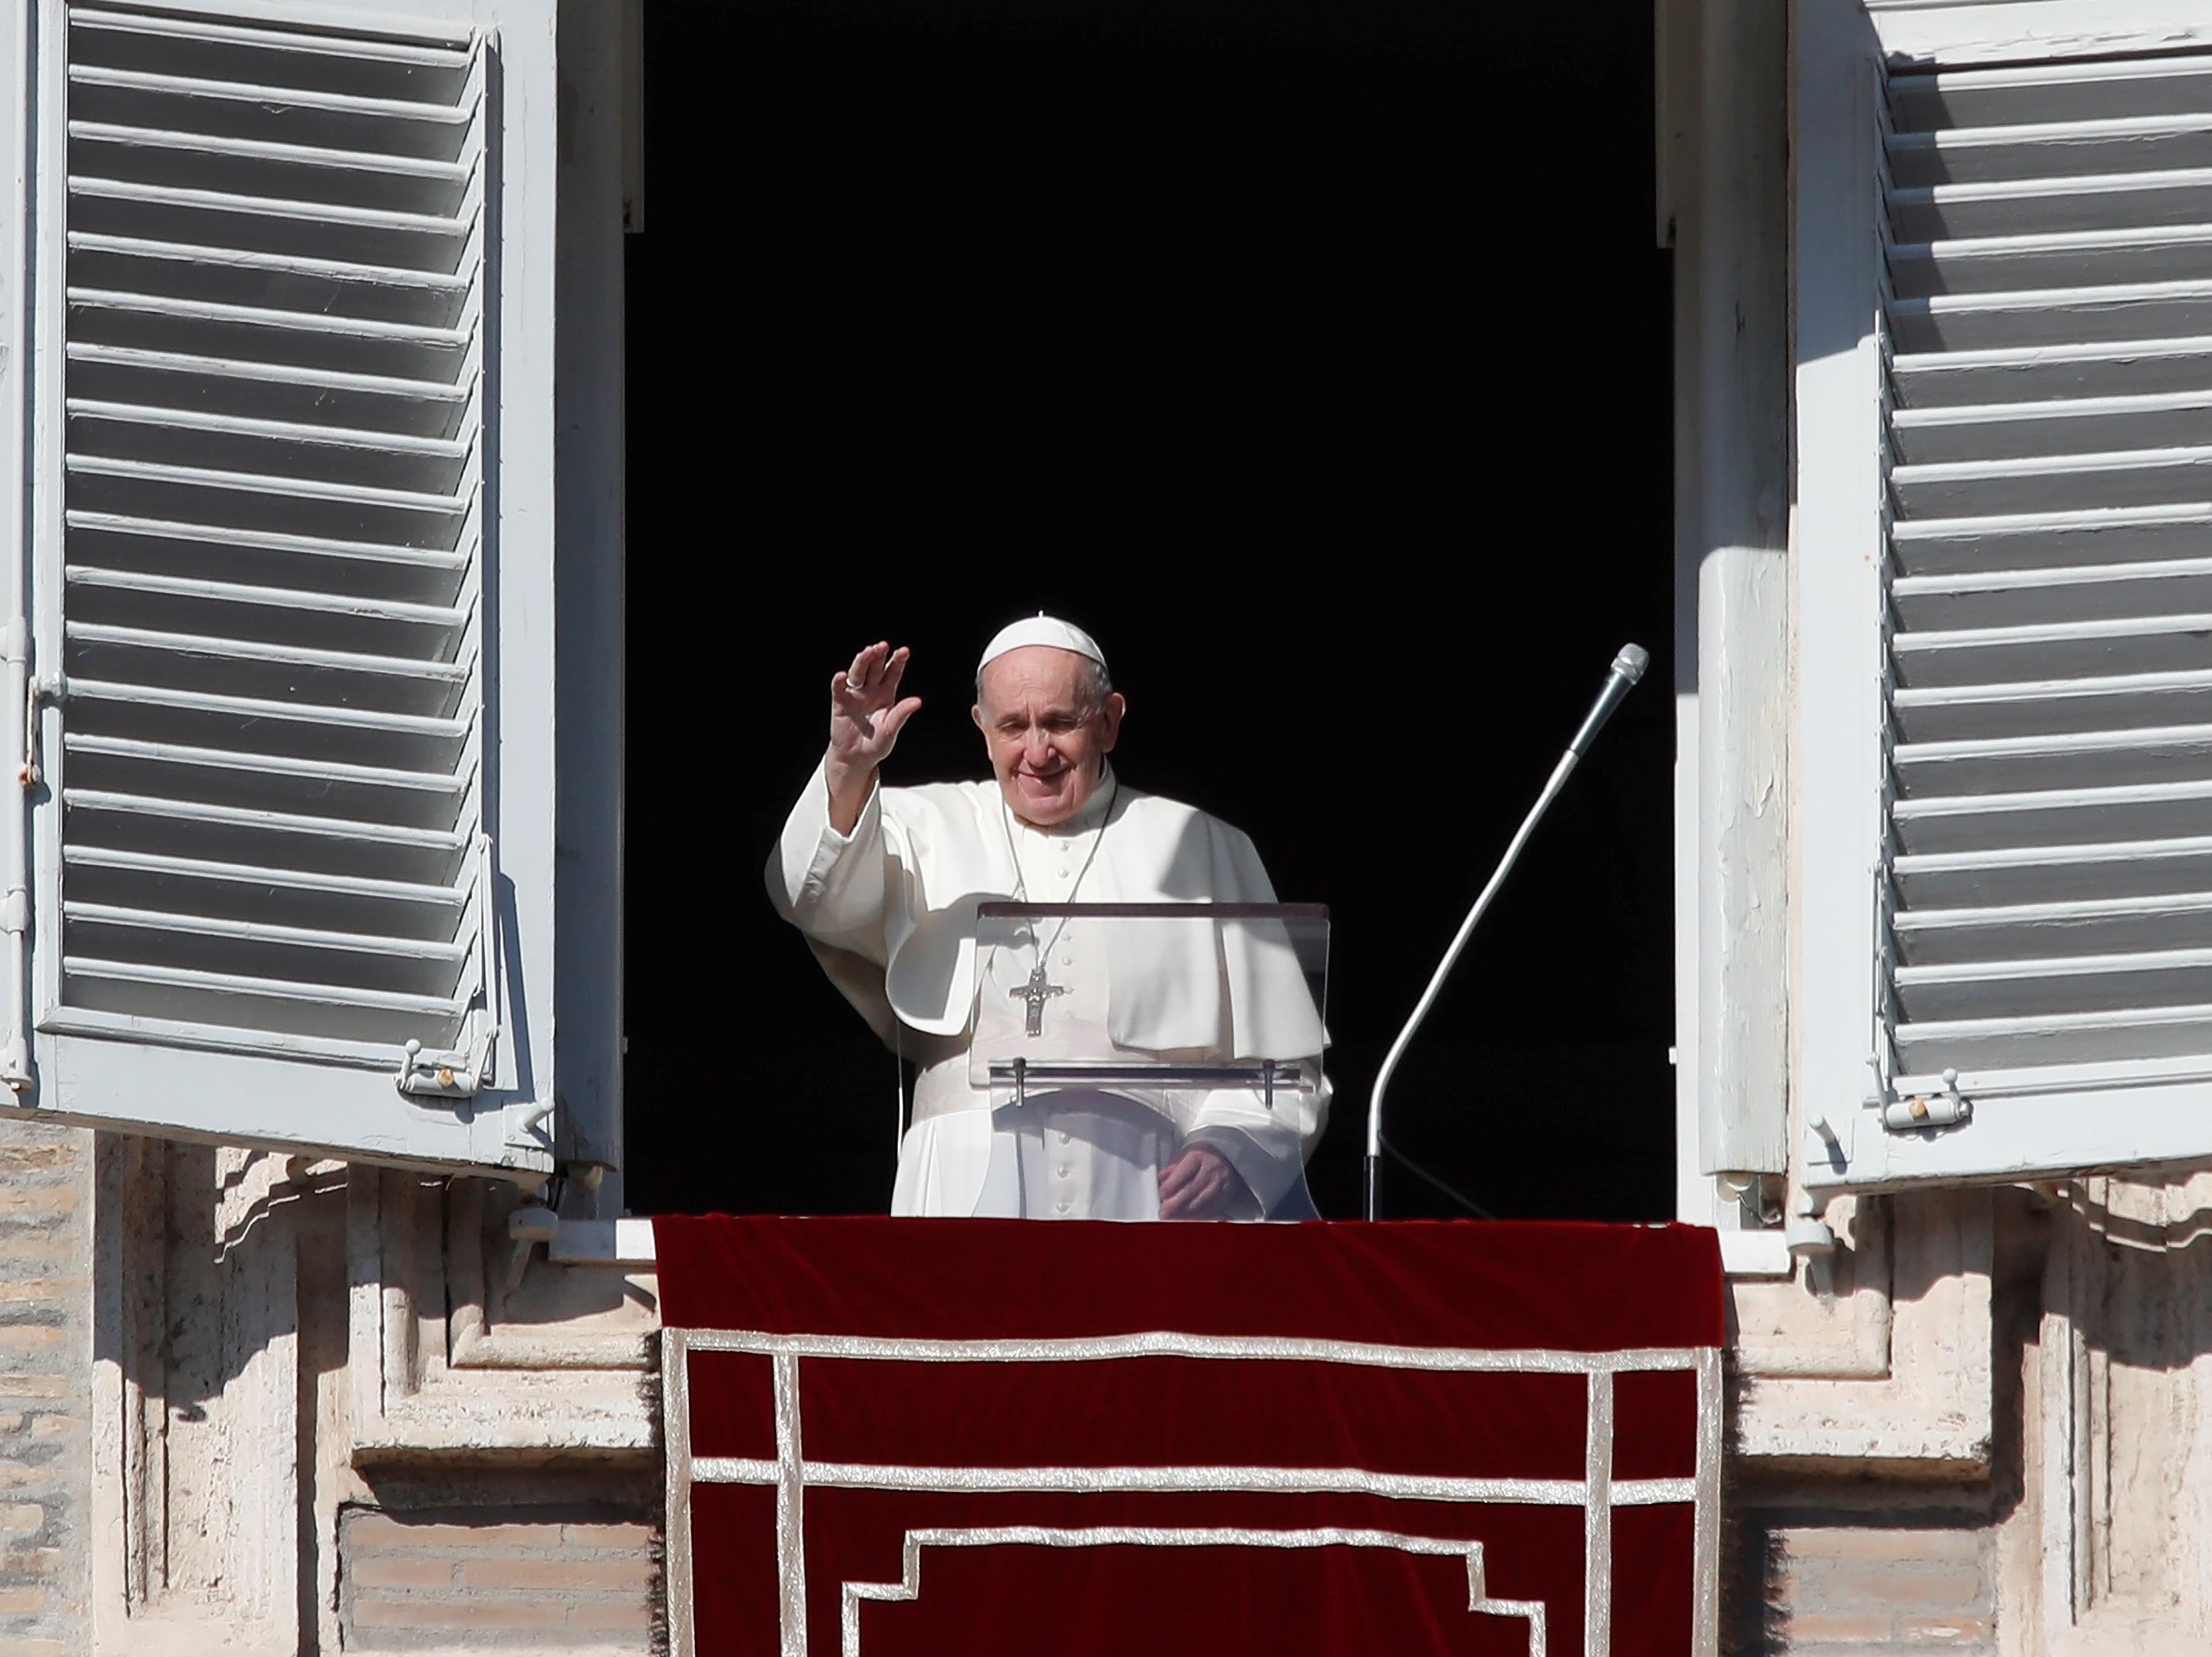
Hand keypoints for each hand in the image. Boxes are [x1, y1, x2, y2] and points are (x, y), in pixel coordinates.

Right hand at [825, 641, 921, 831]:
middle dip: (878, 656)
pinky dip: (839, 682)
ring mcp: (855, 695)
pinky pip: (839, 689)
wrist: (857, 758)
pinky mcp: (840, 702)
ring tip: (867, 652)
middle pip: (874, 668)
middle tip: (882, 646)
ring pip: (858, 673)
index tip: (904, 651)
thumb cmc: (876, 743)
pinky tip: (841, 675)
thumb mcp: (891, 729)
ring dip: (861, 662)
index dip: (897, 661)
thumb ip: (902, 714)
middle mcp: (870, 690)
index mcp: (886, 693)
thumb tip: (917, 701)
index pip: (893, 673)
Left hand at [1158, 1144, 1254, 1220]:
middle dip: (1176, 1204)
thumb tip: (1162, 1178)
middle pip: (1192, 1189)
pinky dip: (1197, 1216)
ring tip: (1172, 1218)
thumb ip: (1172, 1168)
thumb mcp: (1184, 1156)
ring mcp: (1220, 1185)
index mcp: (1199, 1157)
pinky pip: (1210, 1209)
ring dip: (1185, 1212)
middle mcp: (1211, 1170)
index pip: (1185, 1171)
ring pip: (1202, 1202)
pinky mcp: (1225, 1198)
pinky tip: (1186, 1219)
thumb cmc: (1200, 1160)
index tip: (1162, 1194)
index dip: (1173, 1184)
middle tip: (1164, 1212)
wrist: (1226, 1161)